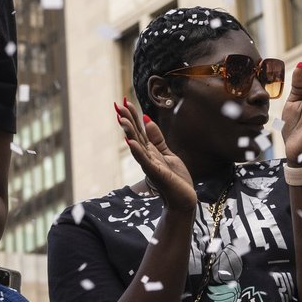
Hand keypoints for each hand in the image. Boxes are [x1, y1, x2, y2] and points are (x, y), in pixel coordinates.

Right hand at [117, 98, 195, 212]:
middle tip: (118, 105)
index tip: (124, 102)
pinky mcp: (156, 174)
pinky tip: (131, 142)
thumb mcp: (168, 154)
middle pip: (135, 135)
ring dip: (129, 132)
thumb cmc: (176, 179)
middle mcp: (147, 156)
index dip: (132, 116)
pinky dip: (137, 151)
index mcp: (150, 151)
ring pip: (137, 145)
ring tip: (121, 119)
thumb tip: (147, 120)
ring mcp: (150, 165)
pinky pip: (145, 161)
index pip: (139, 130)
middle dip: (127, 120)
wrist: (184, 200)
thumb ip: (157, 139)